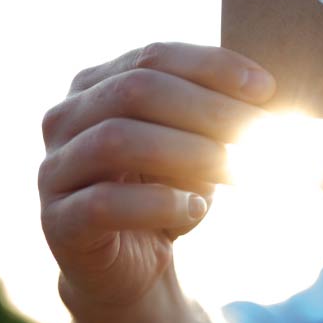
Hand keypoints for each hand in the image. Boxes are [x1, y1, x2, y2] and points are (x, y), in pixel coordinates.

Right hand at [38, 42, 275, 312]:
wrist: (134, 267)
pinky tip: (196, 209)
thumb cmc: (169, 191)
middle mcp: (65, 118)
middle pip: (136, 90)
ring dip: (191, 153)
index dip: (213, 67)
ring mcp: (54, 169)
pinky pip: (104, 202)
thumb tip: (267, 95)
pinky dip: (160, 203)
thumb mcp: (197, 145)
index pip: (154, 56)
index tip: (266, 89)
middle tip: (263, 133)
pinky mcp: (58, 222)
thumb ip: (218, 115)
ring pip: (117, 140)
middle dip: (210, 109)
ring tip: (238, 171)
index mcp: (97, 85)